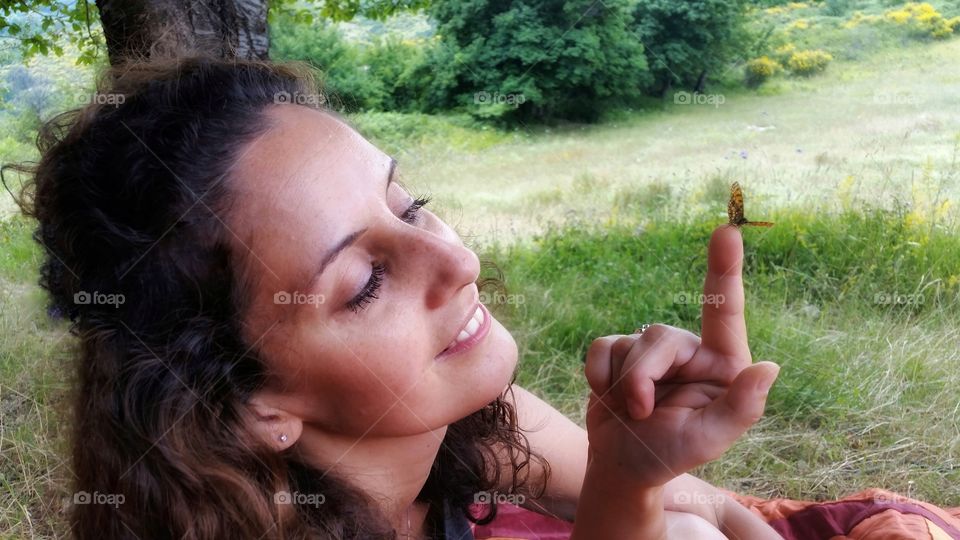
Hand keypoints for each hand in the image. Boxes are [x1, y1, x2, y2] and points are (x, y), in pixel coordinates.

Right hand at [582, 225, 779, 488]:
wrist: (621, 465)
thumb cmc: (668, 456)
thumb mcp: (707, 440)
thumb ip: (739, 407)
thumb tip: (768, 368)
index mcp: (722, 365)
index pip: (725, 312)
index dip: (724, 270)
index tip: (727, 231)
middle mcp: (691, 351)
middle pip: (661, 338)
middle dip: (642, 378)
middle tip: (641, 414)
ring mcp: (654, 351)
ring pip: (631, 343)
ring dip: (623, 383)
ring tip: (630, 414)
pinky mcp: (620, 352)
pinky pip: (603, 346)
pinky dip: (599, 374)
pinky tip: (607, 396)